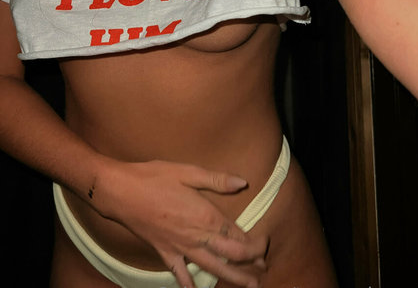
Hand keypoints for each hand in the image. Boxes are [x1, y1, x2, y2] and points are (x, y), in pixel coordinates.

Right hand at [93, 158, 267, 287]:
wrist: (121, 192)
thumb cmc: (154, 178)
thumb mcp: (188, 172)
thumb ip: (217, 180)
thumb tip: (243, 182)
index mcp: (205, 216)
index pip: (238, 236)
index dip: (255, 243)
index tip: (266, 242)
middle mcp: (196, 236)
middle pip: (230, 256)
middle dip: (250, 264)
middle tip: (264, 268)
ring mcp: (180, 248)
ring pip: (212, 269)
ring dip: (232, 279)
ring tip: (250, 286)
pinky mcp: (164, 253)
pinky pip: (180, 274)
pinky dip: (189, 286)